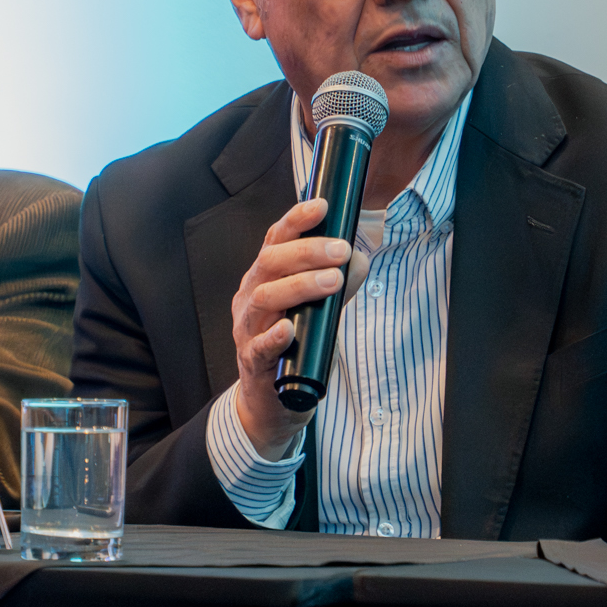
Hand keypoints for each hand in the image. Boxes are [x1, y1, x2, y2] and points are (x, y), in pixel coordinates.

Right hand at [230, 196, 355, 458]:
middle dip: (308, 251)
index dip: (296, 221)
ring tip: (332, 281)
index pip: (275, 240)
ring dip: (300, 285)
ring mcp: (248, 329)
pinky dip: (274, 336)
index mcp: (264, 277)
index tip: (322, 206)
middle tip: (342, 250)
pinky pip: (258, 347)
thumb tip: (359, 261)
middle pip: (270, 262)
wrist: (272, 400)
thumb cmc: (294, 345)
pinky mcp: (253, 362)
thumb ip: (336, 284)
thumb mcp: (317, 308)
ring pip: (264, 297)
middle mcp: (251, 296)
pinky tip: (289, 329)